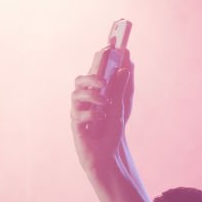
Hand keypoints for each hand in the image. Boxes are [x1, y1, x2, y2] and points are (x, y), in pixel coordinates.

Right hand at [71, 58, 134, 173]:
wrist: (107, 156)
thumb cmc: (112, 131)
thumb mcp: (121, 107)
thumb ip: (121, 87)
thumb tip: (125, 66)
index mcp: (95, 92)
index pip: (95, 70)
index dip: (100, 56)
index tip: (111, 45)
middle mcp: (84, 100)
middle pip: (80, 79)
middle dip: (91, 76)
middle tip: (104, 81)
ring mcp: (78, 112)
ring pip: (75, 94)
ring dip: (92, 95)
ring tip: (106, 102)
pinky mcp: (76, 126)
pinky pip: (78, 114)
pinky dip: (92, 113)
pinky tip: (102, 117)